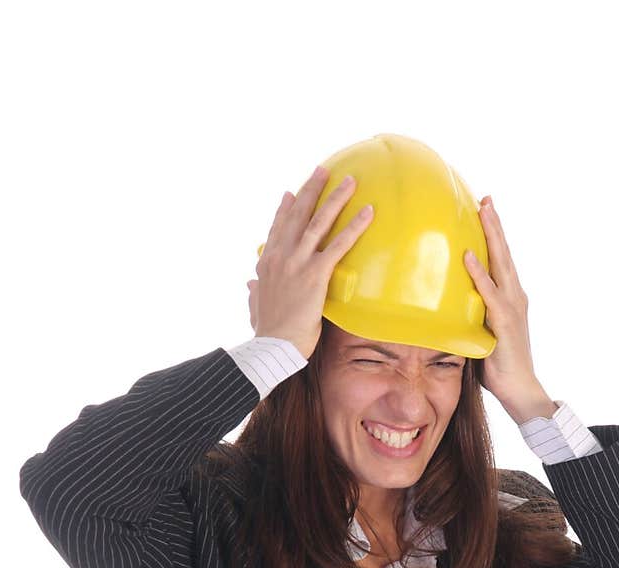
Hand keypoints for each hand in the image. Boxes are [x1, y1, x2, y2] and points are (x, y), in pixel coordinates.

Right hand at [246, 166, 373, 358]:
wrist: (273, 345)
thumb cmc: (267, 332)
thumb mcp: (255, 306)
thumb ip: (254, 292)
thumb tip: (250, 285)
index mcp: (266, 263)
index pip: (277, 228)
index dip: (285, 209)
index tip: (291, 193)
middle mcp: (280, 255)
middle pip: (298, 213)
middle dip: (312, 189)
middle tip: (324, 171)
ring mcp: (297, 262)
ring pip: (319, 221)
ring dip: (336, 198)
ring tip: (350, 181)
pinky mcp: (315, 274)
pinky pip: (339, 244)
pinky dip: (354, 226)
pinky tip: (368, 212)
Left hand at [463, 198, 551, 419]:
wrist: (520, 390)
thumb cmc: (499, 367)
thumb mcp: (481, 334)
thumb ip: (469, 315)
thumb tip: (444, 307)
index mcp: (509, 298)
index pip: (500, 260)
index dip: (493, 234)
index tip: (484, 210)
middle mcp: (514, 296)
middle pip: (503, 253)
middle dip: (494, 224)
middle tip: (485, 197)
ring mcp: (512, 307)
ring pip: (501, 263)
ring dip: (492, 236)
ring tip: (483, 210)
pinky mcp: (505, 322)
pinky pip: (489, 293)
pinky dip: (479, 273)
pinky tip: (469, 256)